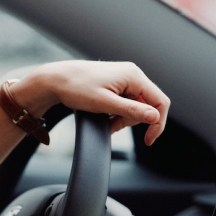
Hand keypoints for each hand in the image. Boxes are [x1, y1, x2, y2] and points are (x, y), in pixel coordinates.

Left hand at [13, 60, 170, 145]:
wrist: (55, 80)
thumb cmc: (76, 88)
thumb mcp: (105, 103)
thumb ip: (131, 110)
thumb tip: (154, 117)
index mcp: (134, 76)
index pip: (160, 102)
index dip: (157, 123)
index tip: (148, 140)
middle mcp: (132, 74)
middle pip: (147, 105)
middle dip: (132, 121)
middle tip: (113, 127)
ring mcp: (124, 78)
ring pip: (136, 105)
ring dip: (123, 118)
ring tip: (105, 120)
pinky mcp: (116, 83)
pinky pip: (125, 102)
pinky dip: (117, 113)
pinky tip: (104, 115)